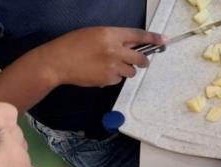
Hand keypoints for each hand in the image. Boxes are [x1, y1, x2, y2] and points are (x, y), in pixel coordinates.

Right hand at [35, 27, 165, 86]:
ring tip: (110, 66)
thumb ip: (113, 38)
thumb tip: (132, 44)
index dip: (153, 38)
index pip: (138, 35)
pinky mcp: (109, 80)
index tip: (164, 40)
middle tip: (141, 61)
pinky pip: (119, 80)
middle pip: (141, 58)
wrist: (56, 62)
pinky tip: (100, 73)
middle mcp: (115, 50)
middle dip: (143, 61)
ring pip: (131, 71)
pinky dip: (113, 77)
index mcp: (110, 34)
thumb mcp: (93, 34)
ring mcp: (113, 66)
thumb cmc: (72, 45)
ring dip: (126, 70)